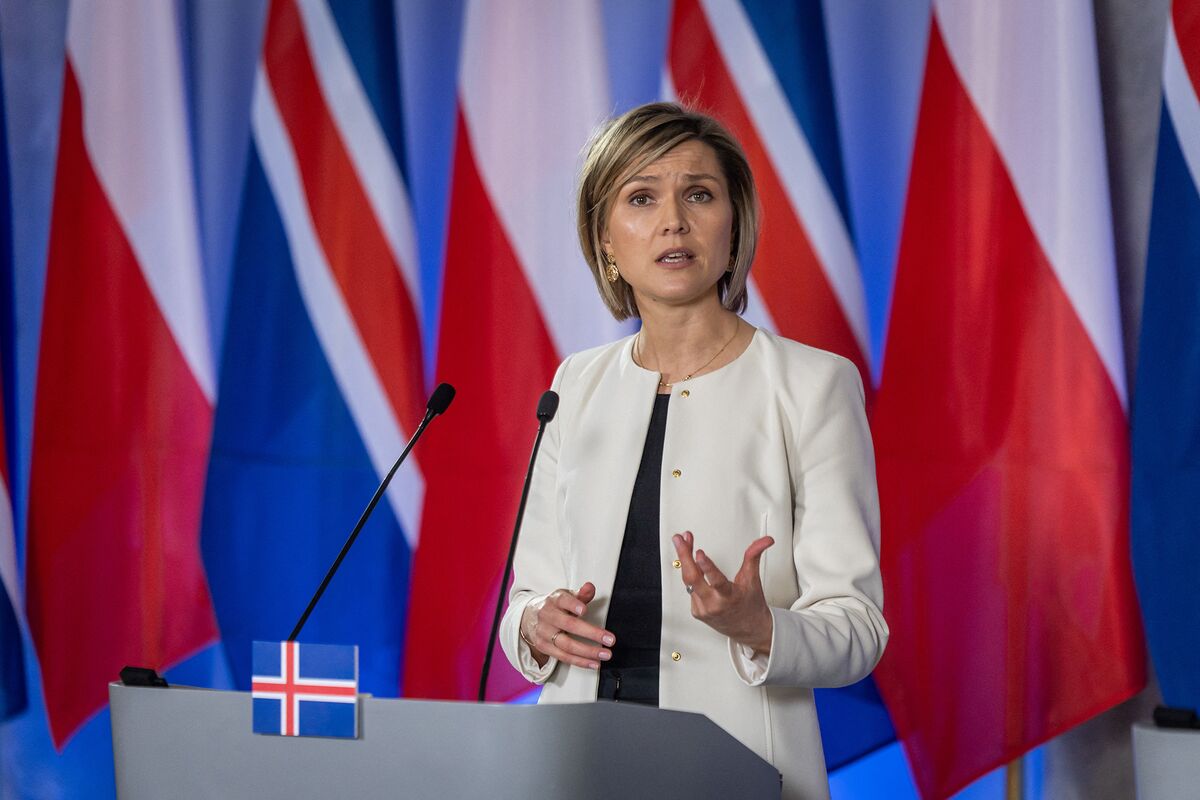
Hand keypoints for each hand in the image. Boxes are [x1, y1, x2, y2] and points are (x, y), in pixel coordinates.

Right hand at [520, 582, 614, 669]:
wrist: (530, 617)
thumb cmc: (554, 607)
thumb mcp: (566, 596)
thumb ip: (581, 594)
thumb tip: (590, 587)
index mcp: (554, 601)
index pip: (563, 600)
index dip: (573, 604)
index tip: (584, 610)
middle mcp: (547, 616)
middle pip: (569, 625)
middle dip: (591, 633)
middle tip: (610, 639)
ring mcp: (544, 633)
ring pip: (567, 645)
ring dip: (588, 651)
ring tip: (605, 654)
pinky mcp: (544, 647)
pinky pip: (564, 657)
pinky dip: (580, 661)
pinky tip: (594, 663)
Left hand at [672, 531, 774, 655]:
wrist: (750, 629)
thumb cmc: (751, 605)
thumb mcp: (752, 579)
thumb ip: (754, 556)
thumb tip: (765, 541)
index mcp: (729, 597)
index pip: (717, 582)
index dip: (707, 567)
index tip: (700, 553)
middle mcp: (714, 605)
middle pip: (693, 579)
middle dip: (684, 556)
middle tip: (679, 539)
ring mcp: (703, 609)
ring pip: (688, 582)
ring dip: (685, 561)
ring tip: (683, 543)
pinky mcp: (697, 612)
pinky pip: (690, 589)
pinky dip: (690, 575)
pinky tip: (691, 564)